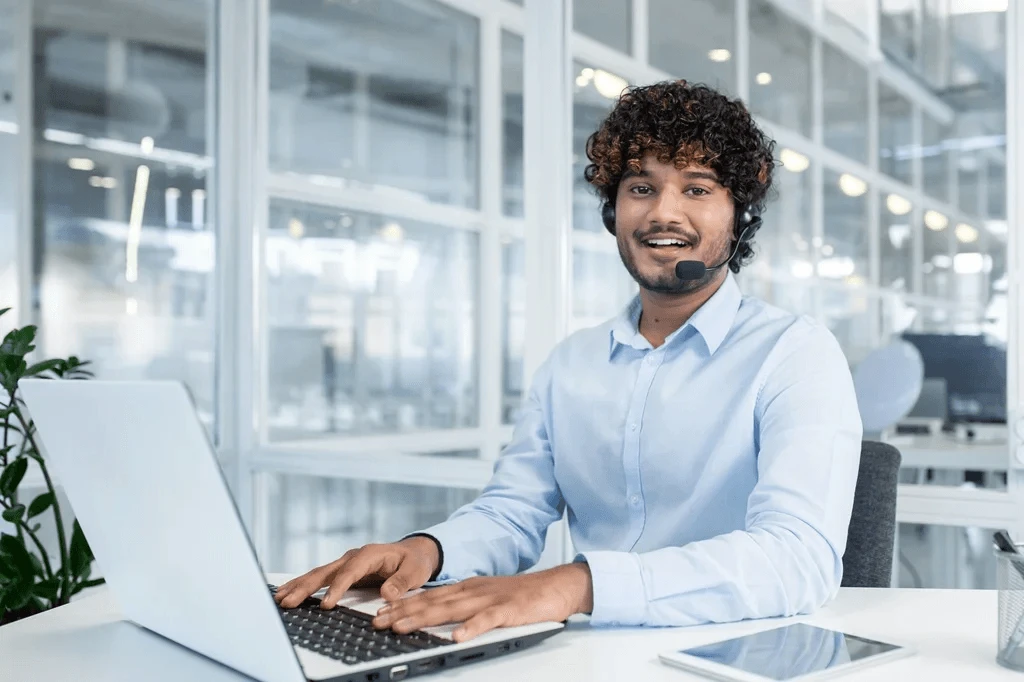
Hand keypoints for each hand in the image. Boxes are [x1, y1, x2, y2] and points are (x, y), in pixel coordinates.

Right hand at [273, 536, 439, 608]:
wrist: (414, 553)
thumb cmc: (414, 562)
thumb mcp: (415, 571)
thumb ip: (402, 582)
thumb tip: (387, 594)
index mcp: (369, 554)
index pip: (349, 572)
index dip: (337, 588)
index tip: (327, 605)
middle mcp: (353, 557)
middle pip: (326, 572)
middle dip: (306, 587)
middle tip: (288, 602)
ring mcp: (345, 563)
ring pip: (318, 574)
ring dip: (299, 586)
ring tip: (280, 599)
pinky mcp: (342, 571)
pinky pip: (320, 578)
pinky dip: (303, 586)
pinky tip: (288, 593)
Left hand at [371, 563, 592, 642]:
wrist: (556, 586)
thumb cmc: (522, 596)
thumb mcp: (486, 597)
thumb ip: (463, 605)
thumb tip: (438, 618)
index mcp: (467, 588)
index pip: (428, 597)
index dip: (402, 605)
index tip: (379, 614)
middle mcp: (473, 591)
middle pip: (432, 603)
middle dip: (402, 612)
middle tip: (377, 622)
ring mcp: (490, 599)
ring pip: (451, 610)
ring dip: (423, 619)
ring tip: (401, 628)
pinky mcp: (509, 610)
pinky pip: (487, 620)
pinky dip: (471, 628)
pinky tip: (457, 636)